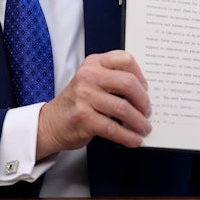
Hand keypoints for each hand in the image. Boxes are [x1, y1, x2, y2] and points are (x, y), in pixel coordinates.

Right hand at [35, 50, 151, 159]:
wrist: (51, 122)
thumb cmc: (77, 102)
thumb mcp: (91, 81)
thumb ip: (112, 79)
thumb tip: (144, 93)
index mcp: (93, 63)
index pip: (125, 59)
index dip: (141, 76)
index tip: (145, 89)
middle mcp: (88, 76)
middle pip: (128, 83)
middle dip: (143, 101)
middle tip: (147, 111)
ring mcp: (84, 96)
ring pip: (123, 108)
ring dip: (139, 122)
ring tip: (144, 127)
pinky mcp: (83, 118)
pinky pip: (113, 128)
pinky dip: (128, 136)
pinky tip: (134, 139)